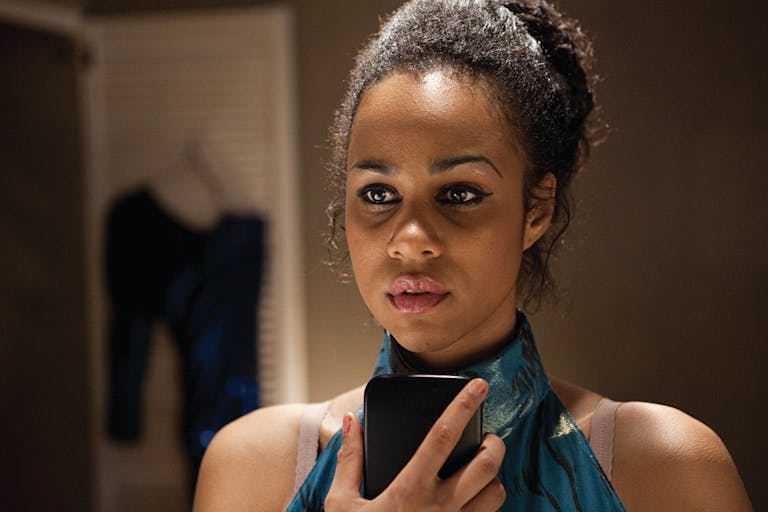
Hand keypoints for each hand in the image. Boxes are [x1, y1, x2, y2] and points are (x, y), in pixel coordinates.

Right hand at [325, 378, 505, 511]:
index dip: (462, 406)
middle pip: (486, 464)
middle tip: (487, 437)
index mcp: (409, 490)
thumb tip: (354, 422)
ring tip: (480, 471)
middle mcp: (440, 509)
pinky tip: (473, 501)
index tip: (478, 386)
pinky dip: (488, 507)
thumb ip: (350, 460)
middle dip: (494, 442)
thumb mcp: (341, 503)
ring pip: (497, 494)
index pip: (443, 437)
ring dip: (494, 478)